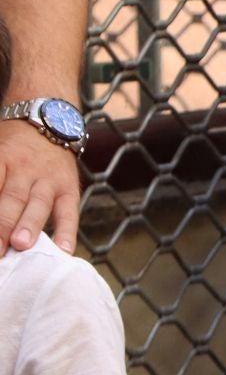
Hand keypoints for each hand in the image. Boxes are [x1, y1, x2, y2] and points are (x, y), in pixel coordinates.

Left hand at [0, 122, 80, 254]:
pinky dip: (67, 232)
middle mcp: (24, 169)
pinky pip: (69, 212)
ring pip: (38, 204)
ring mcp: (49, 180)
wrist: (48, 123)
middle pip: (12, 198)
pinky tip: (63, 250)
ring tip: (20, 245)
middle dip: (2, 225)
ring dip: (29, 226)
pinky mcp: (69, 190)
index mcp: (0, 159)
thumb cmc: (11, 147)